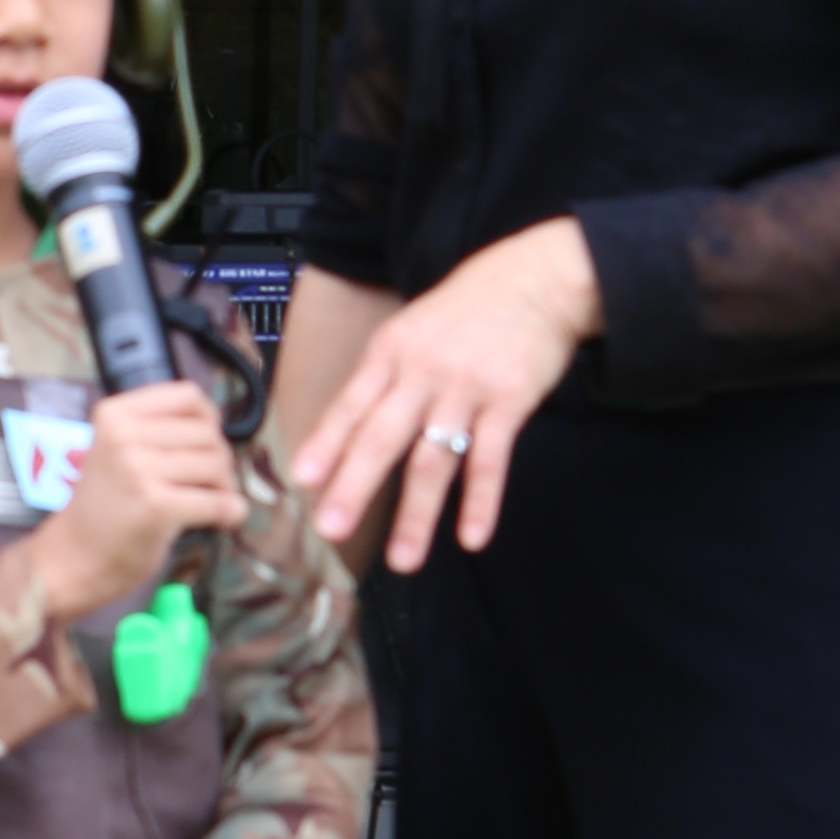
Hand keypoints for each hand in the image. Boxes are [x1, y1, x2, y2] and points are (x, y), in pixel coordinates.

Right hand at [29, 379, 246, 624]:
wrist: (72, 558)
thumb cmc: (103, 506)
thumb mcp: (116, 449)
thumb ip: (155, 430)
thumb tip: (216, 425)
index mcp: (114, 414)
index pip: (187, 396)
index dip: (209, 420)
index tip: (206, 443)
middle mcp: (124, 435)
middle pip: (208, 433)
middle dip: (219, 460)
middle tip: (209, 484)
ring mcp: (139, 470)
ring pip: (217, 465)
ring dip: (226, 487)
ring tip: (212, 502)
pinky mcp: (157, 507)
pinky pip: (218, 501)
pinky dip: (230, 512)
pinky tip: (223, 519)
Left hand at [292, 219, 601, 570]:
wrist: (538, 278)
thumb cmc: (469, 308)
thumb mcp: (413, 327)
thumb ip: (384, 376)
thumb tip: (347, 429)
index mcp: (391, 352)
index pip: (352, 404)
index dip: (326, 442)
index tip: (301, 478)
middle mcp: (423, 371)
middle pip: (383, 435)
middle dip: (354, 485)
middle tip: (330, 529)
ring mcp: (467, 388)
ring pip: (435, 458)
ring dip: (417, 514)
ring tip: (402, 560)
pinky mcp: (510, 401)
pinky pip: (491, 458)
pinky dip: (482, 500)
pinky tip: (473, 537)